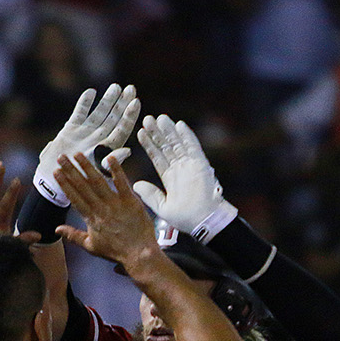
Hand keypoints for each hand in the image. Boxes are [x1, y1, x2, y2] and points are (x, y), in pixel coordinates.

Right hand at [34, 84, 140, 205]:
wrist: (56, 180)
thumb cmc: (78, 179)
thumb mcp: (98, 171)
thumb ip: (112, 160)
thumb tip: (128, 150)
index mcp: (108, 147)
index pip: (122, 128)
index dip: (129, 115)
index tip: (136, 102)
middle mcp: (99, 137)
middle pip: (114, 117)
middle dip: (122, 103)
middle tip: (131, 88)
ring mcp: (86, 132)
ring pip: (100, 112)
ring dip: (108, 99)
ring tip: (116, 87)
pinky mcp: (71, 129)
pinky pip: (80, 112)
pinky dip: (84, 102)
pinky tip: (91, 92)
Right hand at [54, 153, 163, 272]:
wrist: (139, 255)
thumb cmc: (116, 251)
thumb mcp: (91, 246)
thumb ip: (73, 236)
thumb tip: (57, 229)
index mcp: (91, 218)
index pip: (74, 197)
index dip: (64, 184)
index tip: (56, 172)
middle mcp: (101, 209)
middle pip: (83, 186)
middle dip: (71, 170)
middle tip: (61, 157)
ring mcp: (116, 204)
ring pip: (98, 182)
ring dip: (87, 167)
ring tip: (78, 155)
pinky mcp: (131, 201)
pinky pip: (122, 183)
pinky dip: (116, 170)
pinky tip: (109, 158)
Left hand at [134, 114, 237, 241]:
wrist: (203, 222)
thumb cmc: (185, 219)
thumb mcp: (162, 207)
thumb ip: (150, 195)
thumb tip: (136, 184)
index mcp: (170, 178)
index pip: (157, 157)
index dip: (149, 145)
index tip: (140, 133)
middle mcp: (180, 169)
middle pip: (166, 147)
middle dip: (157, 134)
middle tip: (147, 119)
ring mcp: (190, 166)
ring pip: (178, 144)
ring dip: (169, 131)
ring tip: (160, 118)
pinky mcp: (201, 165)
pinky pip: (193, 147)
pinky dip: (187, 136)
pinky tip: (179, 124)